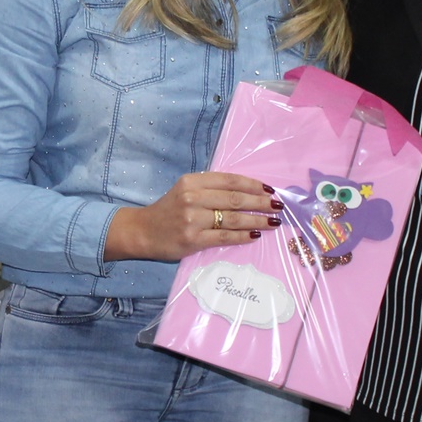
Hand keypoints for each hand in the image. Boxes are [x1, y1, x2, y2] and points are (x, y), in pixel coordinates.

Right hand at [104, 172, 282, 262]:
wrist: (143, 231)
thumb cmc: (169, 210)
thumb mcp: (186, 190)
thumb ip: (211, 188)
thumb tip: (248, 192)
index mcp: (192, 181)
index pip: (229, 181)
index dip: (253, 185)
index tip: (270, 190)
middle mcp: (191, 198)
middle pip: (235, 199)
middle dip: (260, 203)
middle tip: (278, 207)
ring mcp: (192, 220)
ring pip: (233, 219)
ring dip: (257, 220)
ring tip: (273, 222)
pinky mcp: (193, 240)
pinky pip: (225, 237)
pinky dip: (243, 236)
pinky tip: (255, 234)